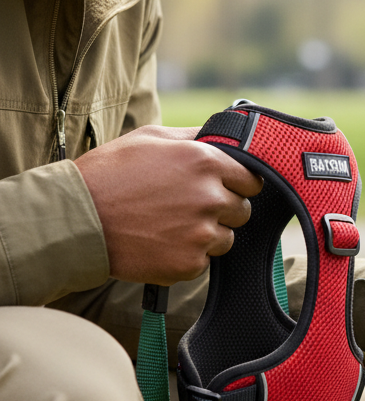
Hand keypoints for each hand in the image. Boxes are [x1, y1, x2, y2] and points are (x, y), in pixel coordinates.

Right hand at [74, 125, 262, 284]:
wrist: (75, 220)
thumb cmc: (110, 174)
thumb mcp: (151, 138)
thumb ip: (194, 138)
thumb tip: (223, 137)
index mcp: (206, 162)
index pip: (253, 180)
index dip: (238, 184)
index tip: (224, 187)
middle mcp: (210, 197)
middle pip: (242, 210)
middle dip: (222, 210)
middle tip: (188, 207)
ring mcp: (201, 233)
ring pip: (226, 238)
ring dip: (207, 234)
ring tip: (170, 224)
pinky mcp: (189, 263)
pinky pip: (204, 261)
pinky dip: (187, 256)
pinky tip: (161, 242)